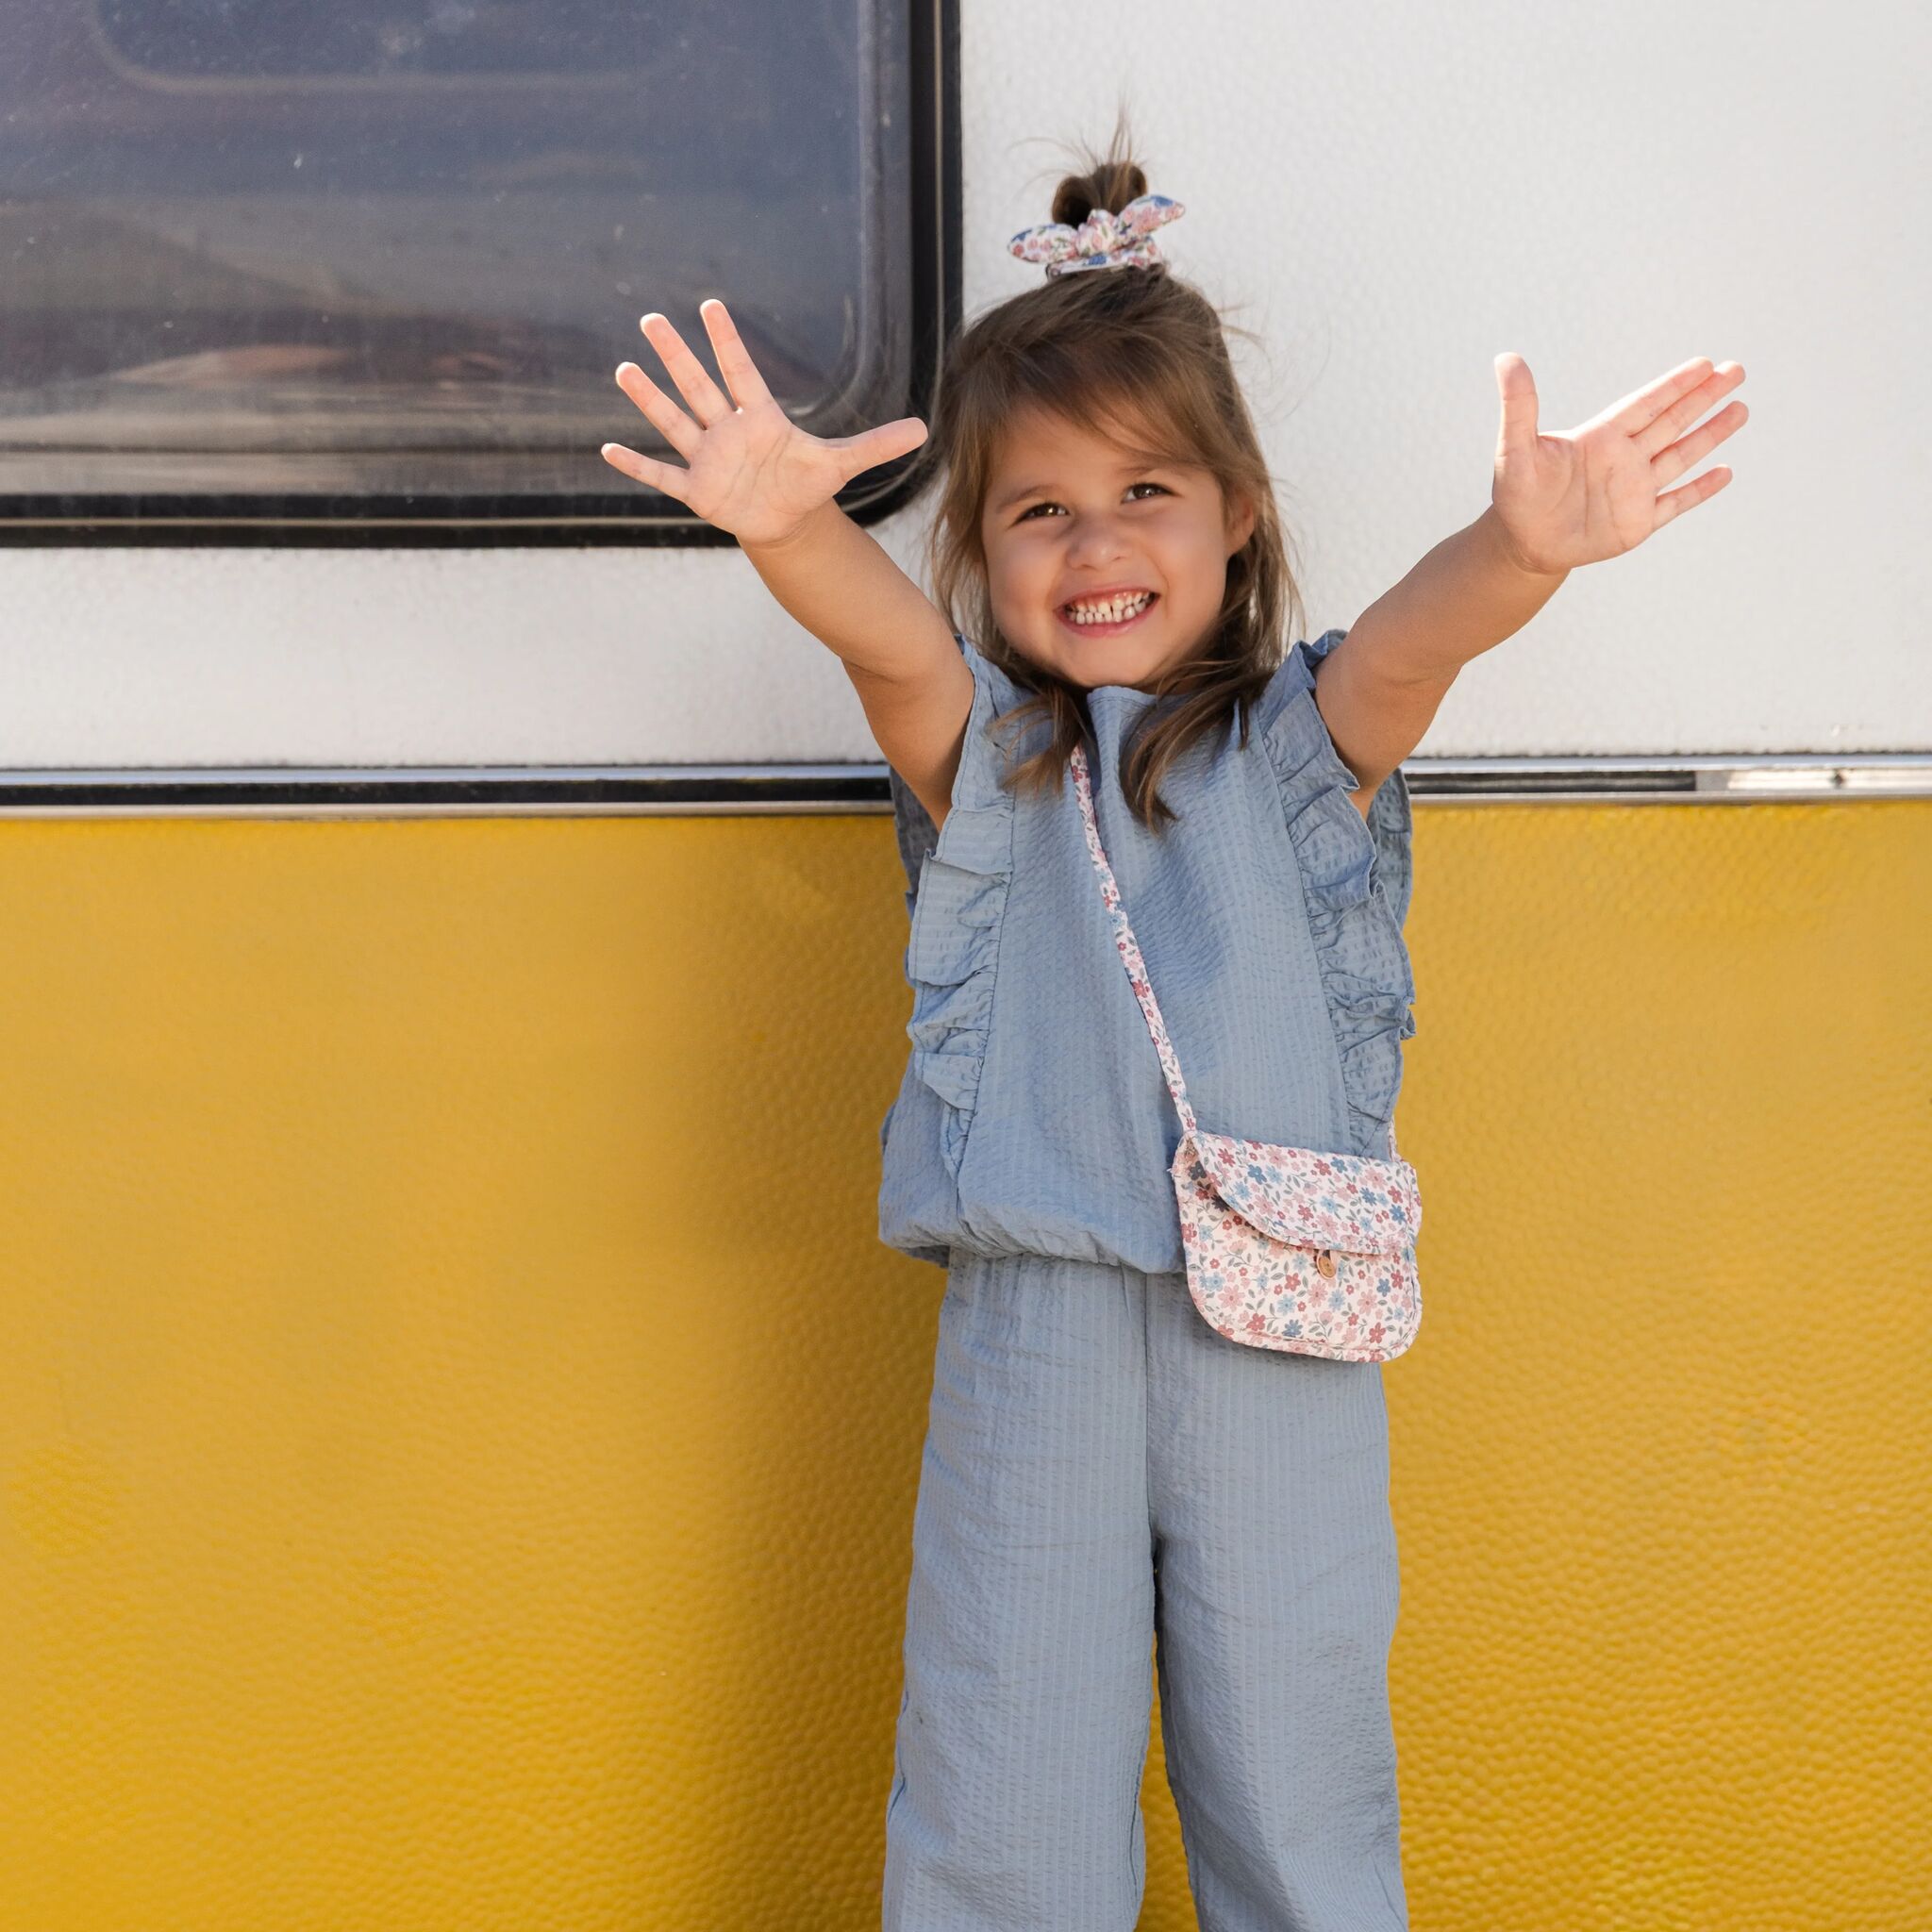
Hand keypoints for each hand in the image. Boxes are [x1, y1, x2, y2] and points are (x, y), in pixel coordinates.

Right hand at [600, 299, 928, 546]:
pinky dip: (638, 466)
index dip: (728, 341)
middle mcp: (728, 431)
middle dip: (677, 357)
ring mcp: (708, 459)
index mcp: (761, 418)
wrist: (786, 520)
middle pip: (699, 387)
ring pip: (675, 423)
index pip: (742, 372)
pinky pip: (662, 476)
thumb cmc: (807, 483)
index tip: (712, 305)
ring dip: (650, 399)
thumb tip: (923, 428)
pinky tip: (608, 449)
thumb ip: (877, 444)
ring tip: (624, 368)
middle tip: (652, 319)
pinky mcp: (698, 491)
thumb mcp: (843, 464)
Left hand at [1489, 353, 1747, 574]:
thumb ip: (1519, 405)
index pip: (1646, 404)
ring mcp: (1634, 490)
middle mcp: (1624, 459)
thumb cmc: (1515, 495)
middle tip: (1736, 369)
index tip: (1705, 364)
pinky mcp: (1637, 524)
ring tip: (1741, 409)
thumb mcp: (1515, 449)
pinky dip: (1700, 490)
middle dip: (1704, 397)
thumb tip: (1506, 358)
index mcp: (1601, 437)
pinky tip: (1725, 472)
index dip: (1674, 385)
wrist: (1520, 544)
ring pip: (1681, 457)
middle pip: (1672, 421)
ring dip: (1710, 435)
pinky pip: (1675, 503)